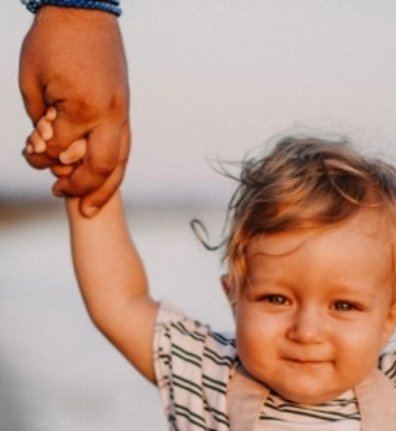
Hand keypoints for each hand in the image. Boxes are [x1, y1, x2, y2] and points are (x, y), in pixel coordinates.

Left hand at [19, 6, 129, 216]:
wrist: (84, 10)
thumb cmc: (52, 40)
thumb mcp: (31, 79)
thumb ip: (39, 118)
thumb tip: (47, 147)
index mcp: (81, 108)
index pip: (60, 150)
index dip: (41, 158)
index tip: (30, 156)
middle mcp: (107, 115)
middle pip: (100, 168)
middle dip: (81, 188)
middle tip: (61, 195)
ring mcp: (121, 113)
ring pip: (120, 163)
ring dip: (104, 188)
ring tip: (89, 206)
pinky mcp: (125, 110)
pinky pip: (124, 148)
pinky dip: (113, 168)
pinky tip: (102, 179)